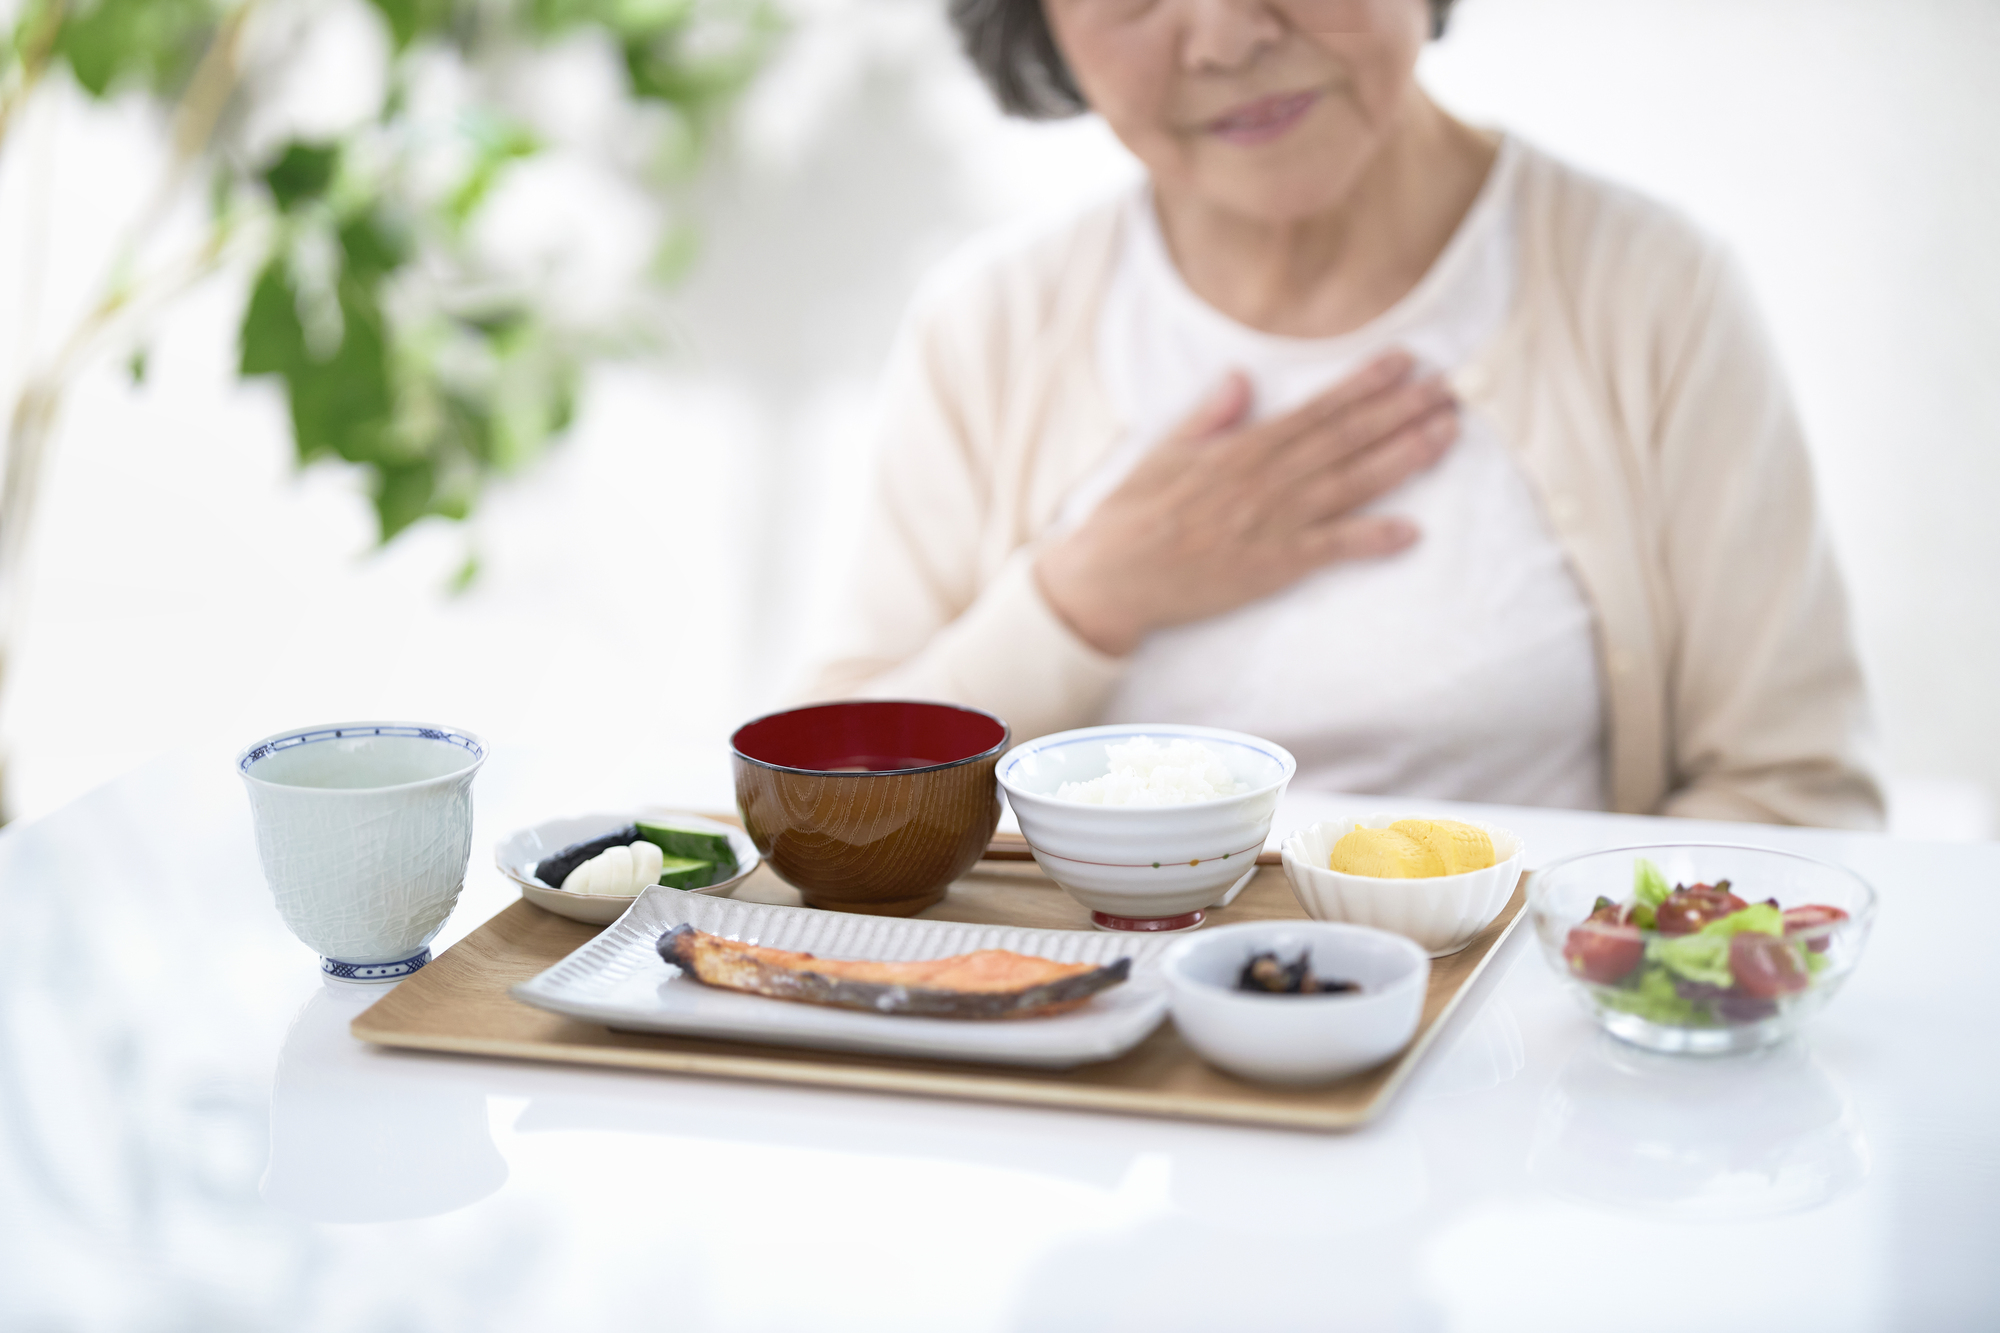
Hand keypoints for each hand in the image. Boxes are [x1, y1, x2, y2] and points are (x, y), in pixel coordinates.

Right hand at [1035, 349, 1457, 655]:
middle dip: (1403, 410)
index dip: (1365, 383)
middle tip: (1451, 389)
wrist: (1112, 578)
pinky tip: (1412, 532)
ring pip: (1353, 483)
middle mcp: (1267, 480)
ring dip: (1405, 457)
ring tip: (1448, 434)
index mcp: (1242, 448)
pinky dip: (1373, 540)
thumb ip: (1209, 416)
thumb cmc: (1133, 516)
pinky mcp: (1274, 566)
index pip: (1317, 408)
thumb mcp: (1165, 452)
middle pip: (1348, 438)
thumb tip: (1240, 377)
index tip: (1406, 361)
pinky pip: (1334, 550)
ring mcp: (1274, 523)